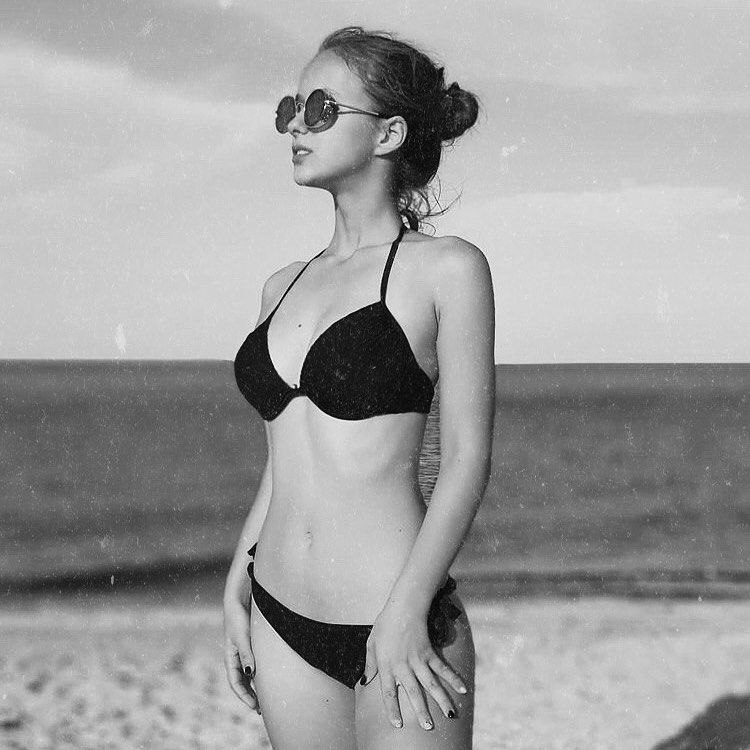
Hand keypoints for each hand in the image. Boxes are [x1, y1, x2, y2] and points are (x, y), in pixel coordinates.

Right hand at [223, 599, 260, 714]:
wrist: (239, 601)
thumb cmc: (238, 618)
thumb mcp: (242, 637)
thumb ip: (246, 654)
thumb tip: (250, 674)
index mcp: (230, 658)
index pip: (236, 683)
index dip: (245, 696)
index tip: (255, 707)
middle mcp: (236, 658)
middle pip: (242, 683)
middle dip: (251, 696)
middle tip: (262, 710)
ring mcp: (243, 653)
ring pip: (248, 676)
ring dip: (255, 687)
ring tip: (266, 699)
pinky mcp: (251, 647)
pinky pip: (254, 665)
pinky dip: (259, 675)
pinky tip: (268, 680)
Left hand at [360, 600, 466, 729]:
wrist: (404, 606)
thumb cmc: (385, 624)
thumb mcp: (371, 643)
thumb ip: (369, 664)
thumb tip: (364, 681)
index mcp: (387, 665)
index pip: (388, 692)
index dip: (392, 709)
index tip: (397, 725)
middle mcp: (403, 665)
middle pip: (413, 692)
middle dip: (421, 711)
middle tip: (428, 727)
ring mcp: (418, 659)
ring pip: (431, 684)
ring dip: (442, 700)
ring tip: (451, 715)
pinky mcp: (429, 652)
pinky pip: (442, 668)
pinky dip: (453, 679)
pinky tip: (463, 690)